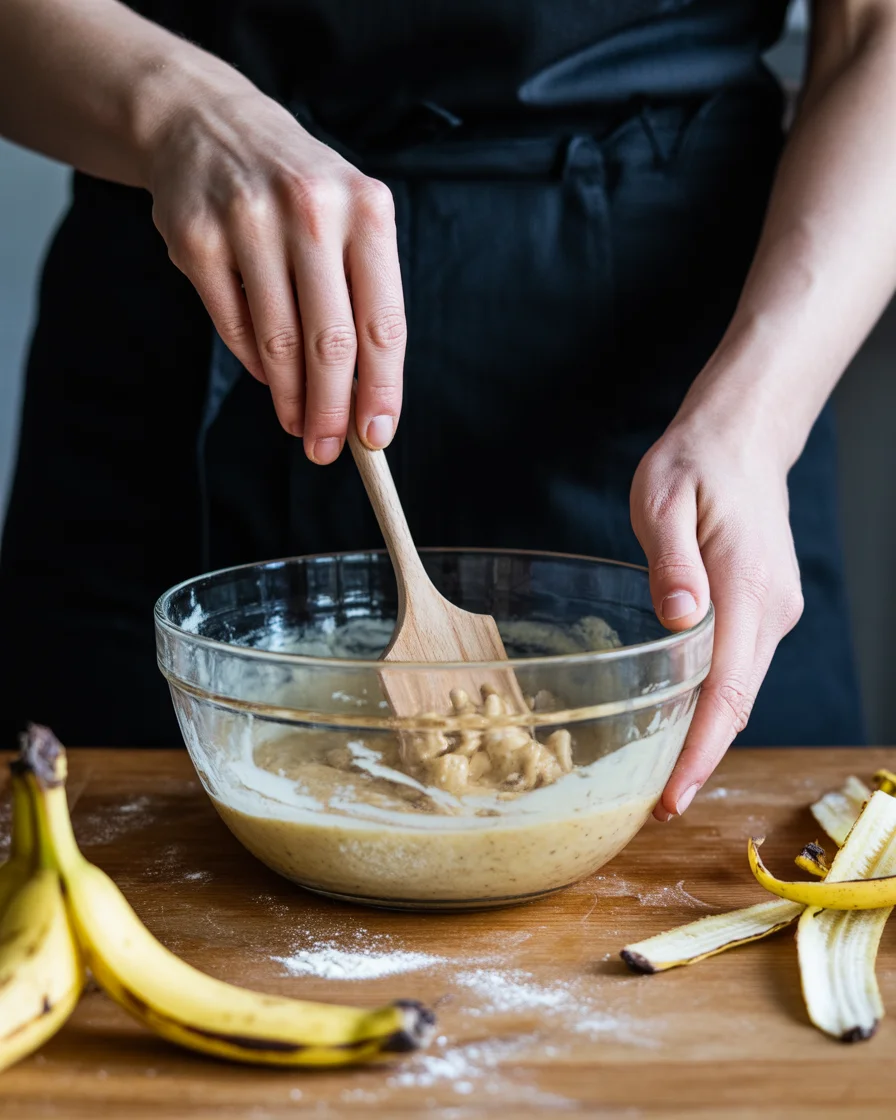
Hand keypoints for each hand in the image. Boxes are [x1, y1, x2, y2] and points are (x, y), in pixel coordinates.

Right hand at [147, 73, 404, 461]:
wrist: (210, 124)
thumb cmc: (299, 191)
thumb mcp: (349, 220)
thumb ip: (362, 297)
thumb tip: (365, 397)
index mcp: (366, 209)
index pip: (383, 322)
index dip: (382, 389)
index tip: (376, 436)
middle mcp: (310, 210)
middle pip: (330, 342)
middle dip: (332, 409)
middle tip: (329, 449)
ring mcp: (247, 221)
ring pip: (278, 341)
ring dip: (290, 398)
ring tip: (300, 425)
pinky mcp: (196, 239)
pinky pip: (235, 327)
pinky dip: (256, 363)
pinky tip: (268, 375)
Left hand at [630, 419, 803, 820]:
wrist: (743, 439)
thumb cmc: (695, 464)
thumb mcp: (663, 500)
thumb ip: (672, 562)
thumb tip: (680, 623)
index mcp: (747, 588)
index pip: (727, 689)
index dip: (700, 750)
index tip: (673, 797)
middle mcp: (771, 610)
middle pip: (737, 703)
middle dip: (700, 759)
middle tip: (656, 808)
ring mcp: (773, 611)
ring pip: (740, 689)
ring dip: (706, 735)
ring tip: (662, 779)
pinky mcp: (764, 609)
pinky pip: (739, 667)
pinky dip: (713, 702)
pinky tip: (680, 719)